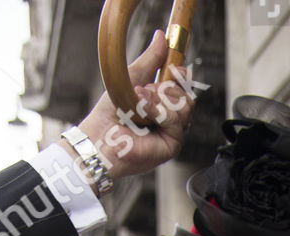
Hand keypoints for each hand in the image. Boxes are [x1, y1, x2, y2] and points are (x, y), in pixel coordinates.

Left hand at [76, 31, 194, 187]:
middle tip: (144, 91)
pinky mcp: (172, 145)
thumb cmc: (112, 112)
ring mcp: (173, 133)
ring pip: (185, 107)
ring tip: (139, 102)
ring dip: (160, 99)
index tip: (173, 68)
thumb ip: (151, 59)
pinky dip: (157, 111)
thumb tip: (162, 36)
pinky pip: (176, 121)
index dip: (182, 75)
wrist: (101, 134)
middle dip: (166, 89)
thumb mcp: (133, 76)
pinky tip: (142, 111)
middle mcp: (171, 119)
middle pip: (187, 95)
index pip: (184, 86)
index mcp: (164, 102)